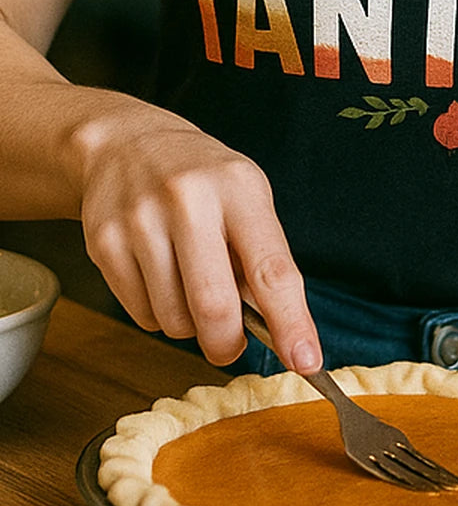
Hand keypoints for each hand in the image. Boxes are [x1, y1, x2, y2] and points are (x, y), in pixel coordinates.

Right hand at [71, 96, 320, 370]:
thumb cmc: (202, 179)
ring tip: (189, 284)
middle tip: (231, 345)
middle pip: (214, 307)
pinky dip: (158, 314)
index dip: (291, 321)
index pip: (271, 268)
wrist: (127, 144)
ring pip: (174, 320)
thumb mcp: (246, 196)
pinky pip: (141, 316)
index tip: (306, 361)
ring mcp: (141, 220)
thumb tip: (282, 331)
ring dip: (189, 325)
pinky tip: (159, 276)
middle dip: (227, 344)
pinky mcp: (104, 242)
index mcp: (238, 188)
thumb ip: (263, 256)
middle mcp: (188, 199)